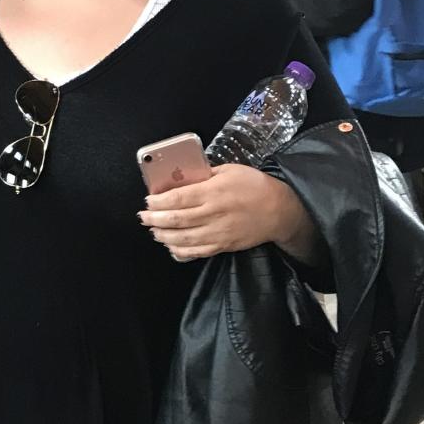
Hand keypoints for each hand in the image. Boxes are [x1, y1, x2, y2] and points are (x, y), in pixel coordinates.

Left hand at [138, 164, 318, 262]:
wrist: (279, 210)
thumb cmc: (254, 186)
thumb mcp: (229, 170)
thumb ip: (203, 175)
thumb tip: (180, 178)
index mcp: (213, 192)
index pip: (178, 198)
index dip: (158, 202)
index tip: (148, 201)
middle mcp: (213, 214)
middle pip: (176, 220)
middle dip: (155, 220)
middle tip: (144, 217)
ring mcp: (218, 232)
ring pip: (183, 239)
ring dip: (163, 236)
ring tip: (153, 231)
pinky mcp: (223, 245)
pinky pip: (197, 252)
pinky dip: (180, 251)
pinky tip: (170, 246)